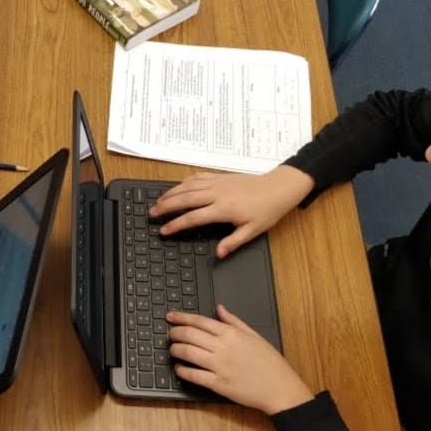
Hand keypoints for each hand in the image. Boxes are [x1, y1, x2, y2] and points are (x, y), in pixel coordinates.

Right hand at [148, 165, 313, 257]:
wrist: (279, 187)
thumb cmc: (267, 210)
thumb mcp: (252, 231)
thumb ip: (232, 242)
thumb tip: (218, 254)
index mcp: (223, 209)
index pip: (193, 218)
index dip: (176, 225)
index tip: (164, 230)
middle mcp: (217, 194)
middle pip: (184, 199)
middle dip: (165, 206)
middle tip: (152, 213)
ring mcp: (217, 183)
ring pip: (187, 186)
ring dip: (171, 193)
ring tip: (158, 201)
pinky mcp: (220, 176)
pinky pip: (197, 177)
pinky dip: (184, 182)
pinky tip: (177, 187)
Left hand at [167, 305, 312, 414]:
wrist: (280, 388)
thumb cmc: (270, 362)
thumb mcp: (254, 335)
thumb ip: (234, 321)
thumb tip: (219, 308)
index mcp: (232, 334)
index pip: (199, 321)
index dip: (181, 317)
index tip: (170, 316)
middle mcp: (223, 348)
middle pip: (189, 335)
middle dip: (174, 333)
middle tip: (170, 333)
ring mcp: (219, 366)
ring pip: (187, 353)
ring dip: (175, 350)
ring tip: (173, 349)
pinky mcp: (218, 384)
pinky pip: (193, 375)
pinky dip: (182, 370)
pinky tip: (179, 368)